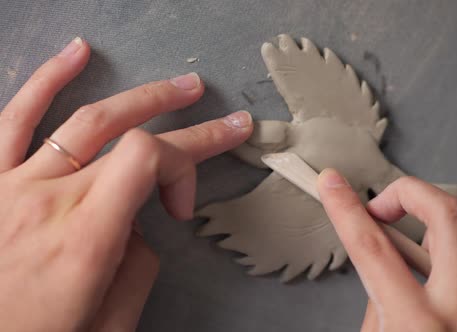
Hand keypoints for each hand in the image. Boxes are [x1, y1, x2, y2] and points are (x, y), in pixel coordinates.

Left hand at [0, 37, 252, 330]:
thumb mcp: (110, 325)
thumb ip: (136, 267)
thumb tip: (139, 225)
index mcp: (85, 239)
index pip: (148, 159)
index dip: (183, 169)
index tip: (180, 211)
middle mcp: (50, 201)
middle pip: (131, 138)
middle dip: (192, 129)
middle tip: (230, 123)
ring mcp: (13, 185)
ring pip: (85, 118)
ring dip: (144, 97)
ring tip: (182, 86)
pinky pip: (15, 118)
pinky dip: (47, 79)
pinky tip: (78, 53)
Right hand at [317, 169, 456, 330]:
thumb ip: (381, 313)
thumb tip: (386, 274)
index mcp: (419, 328)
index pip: (371, 248)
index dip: (345, 208)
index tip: (332, 184)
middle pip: (445, 214)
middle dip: (408, 193)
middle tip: (386, 206)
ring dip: (446, 220)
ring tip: (424, 239)